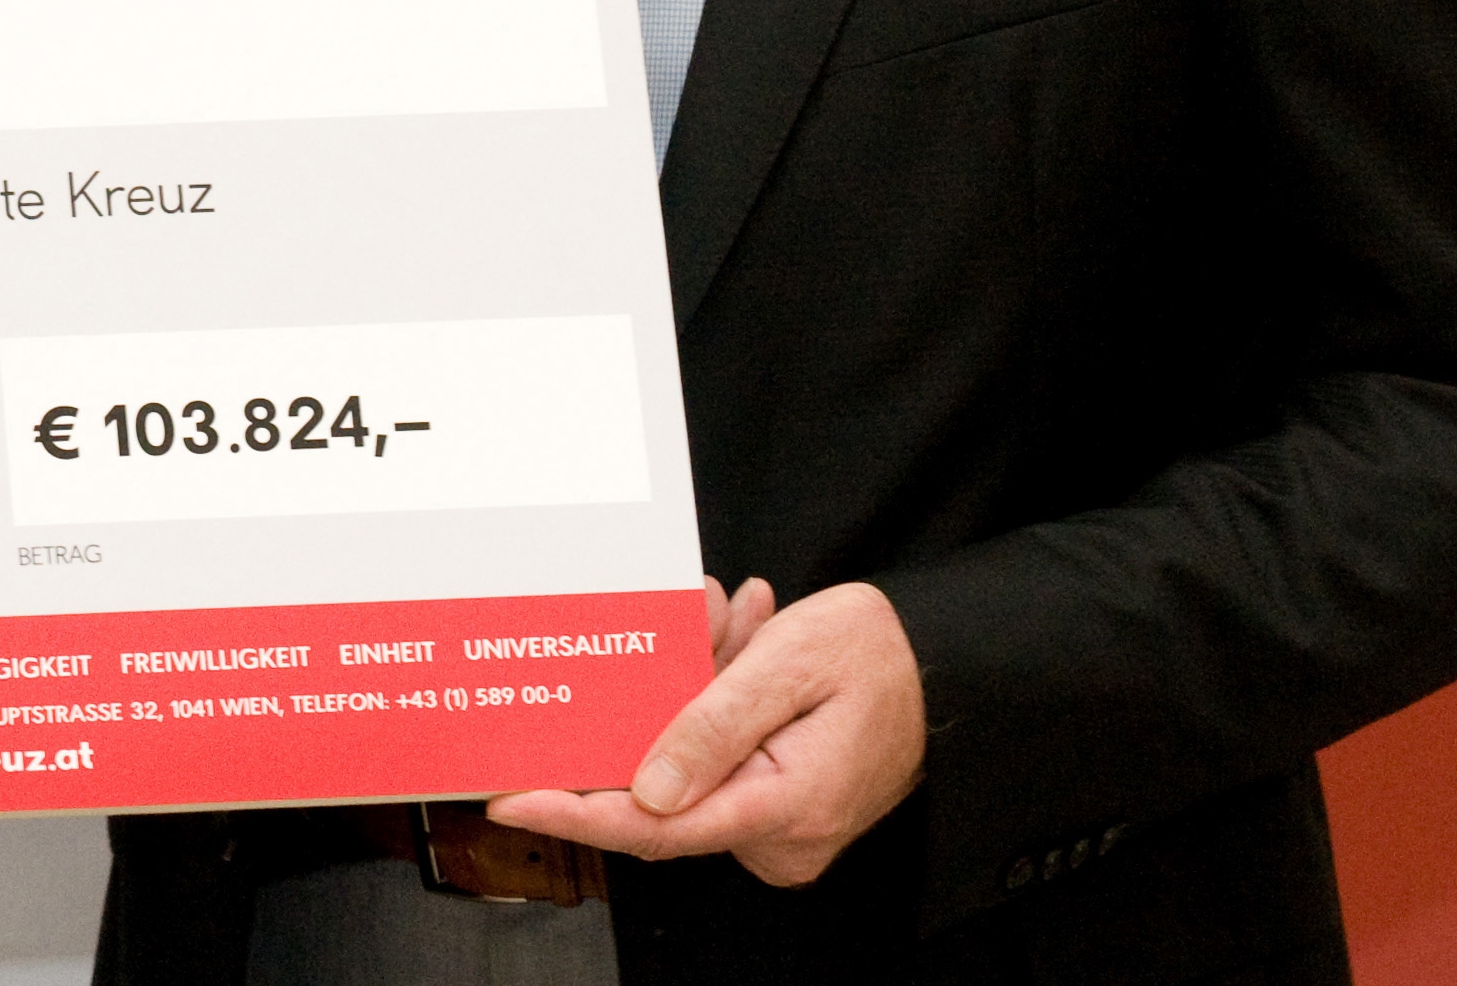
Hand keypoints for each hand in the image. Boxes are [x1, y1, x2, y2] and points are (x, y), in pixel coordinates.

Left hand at [487, 578, 920, 887]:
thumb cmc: (880, 657)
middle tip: (694, 622)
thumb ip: (712, 726)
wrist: (945, 667)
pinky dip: (712, 702)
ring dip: (691, 690)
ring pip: (687, 760)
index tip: (511, 799)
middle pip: (666, 785)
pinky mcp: (772, 806)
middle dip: (652, 704)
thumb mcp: (789, 667)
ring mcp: (776, 826)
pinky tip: (736, 645)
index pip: (654, 828)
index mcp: (784, 808)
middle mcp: (778, 835)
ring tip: (731, 622)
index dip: (574, 814)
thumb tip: (646, 790)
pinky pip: (714, 756)